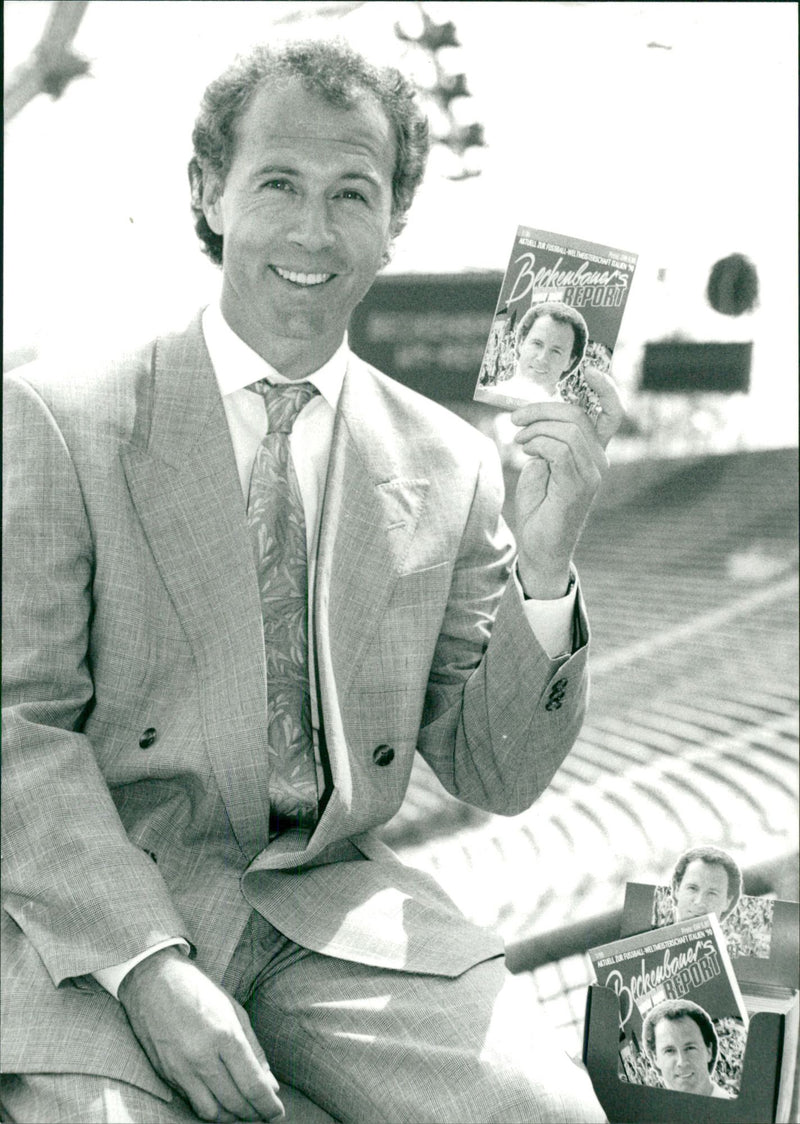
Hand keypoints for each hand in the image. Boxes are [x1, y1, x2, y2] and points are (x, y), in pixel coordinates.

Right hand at [119, 946, 283, 1121]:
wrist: (152, 980)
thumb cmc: (197, 989)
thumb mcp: (233, 1009)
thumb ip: (253, 1048)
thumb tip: (270, 1084)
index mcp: (224, 1034)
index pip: (252, 1083)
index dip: (268, 1105)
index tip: (278, 1113)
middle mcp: (202, 1056)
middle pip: (234, 1102)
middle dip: (254, 1114)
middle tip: (265, 1114)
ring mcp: (181, 1068)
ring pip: (212, 1112)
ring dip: (232, 1118)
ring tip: (244, 1112)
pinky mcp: (166, 1075)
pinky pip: (192, 1103)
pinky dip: (210, 1109)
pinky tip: (222, 1102)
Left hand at [510, 366, 624, 597]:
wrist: (540, 547)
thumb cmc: (540, 506)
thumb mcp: (542, 464)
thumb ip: (547, 439)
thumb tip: (535, 416)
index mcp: (593, 452)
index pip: (611, 413)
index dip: (605, 389)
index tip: (589, 369)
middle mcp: (599, 461)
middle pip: (579, 415)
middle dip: (543, 409)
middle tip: (516, 418)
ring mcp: (592, 474)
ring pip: (569, 430)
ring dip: (536, 428)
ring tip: (518, 440)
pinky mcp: (579, 486)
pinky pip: (560, 450)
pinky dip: (538, 444)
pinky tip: (526, 453)